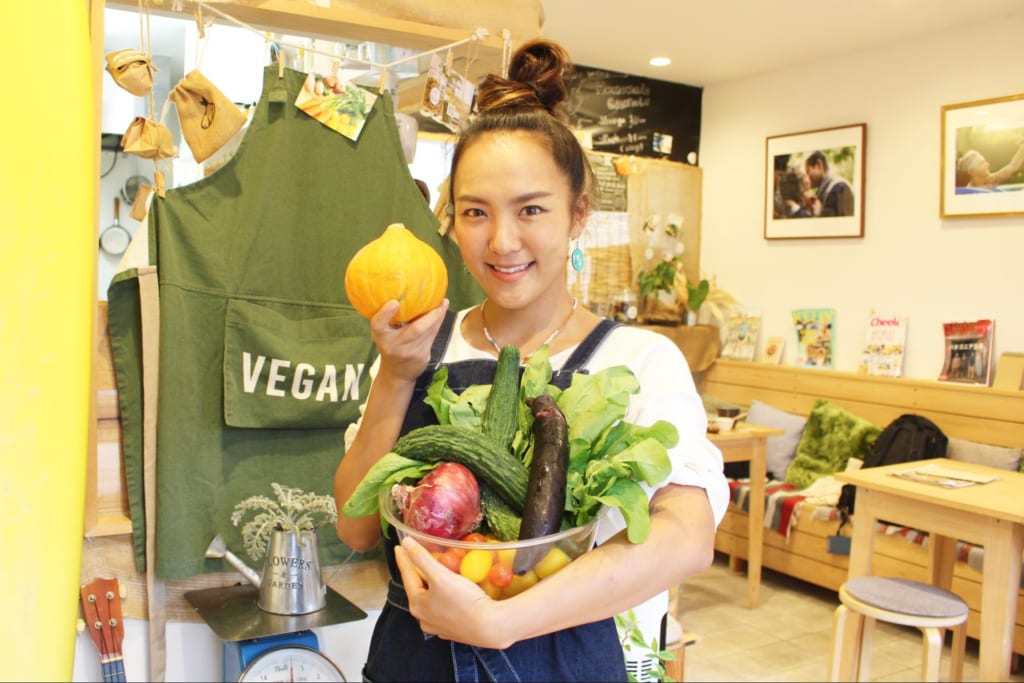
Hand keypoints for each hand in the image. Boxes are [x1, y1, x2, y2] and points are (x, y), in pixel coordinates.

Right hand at [371, 299, 448, 383]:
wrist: (396, 374)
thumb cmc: (389, 345)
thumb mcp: (383, 333)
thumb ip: (387, 317)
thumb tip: (399, 292)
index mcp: (380, 336)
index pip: (378, 325)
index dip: (385, 313)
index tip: (394, 302)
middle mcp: (394, 345)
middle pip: (415, 330)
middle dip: (430, 317)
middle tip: (439, 303)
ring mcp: (409, 352)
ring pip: (428, 332)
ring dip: (438, 317)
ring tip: (443, 303)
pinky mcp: (421, 356)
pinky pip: (432, 337)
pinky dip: (438, 323)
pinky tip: (442, 312)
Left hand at [395, 536, 511, 648]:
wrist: (490, 626)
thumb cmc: (464, 600)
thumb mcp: (440, 576)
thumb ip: (421, 558)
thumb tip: (405, 543)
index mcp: (417, 604)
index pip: (407, 575)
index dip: (404, 559)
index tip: (399, 546)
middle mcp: (424, 618)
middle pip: (418, 588)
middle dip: (418, 573)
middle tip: (418, 558)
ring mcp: (439, 627)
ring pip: (431, 600)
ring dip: (432, 587)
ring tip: (435, 574)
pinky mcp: (454, 630)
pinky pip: (444, 609)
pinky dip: (444, 598)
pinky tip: (451, 594)